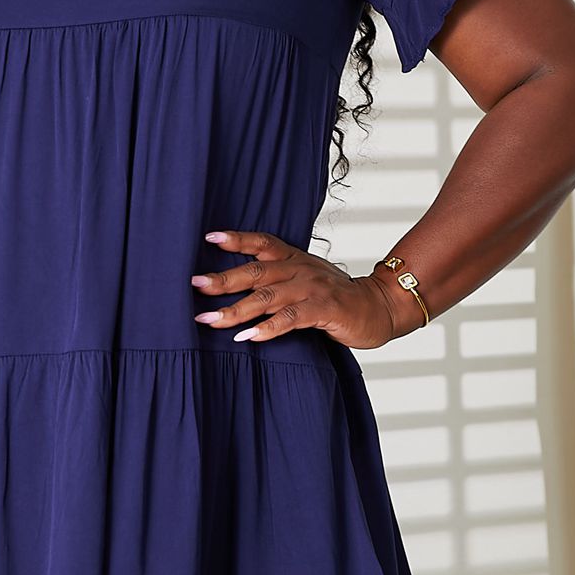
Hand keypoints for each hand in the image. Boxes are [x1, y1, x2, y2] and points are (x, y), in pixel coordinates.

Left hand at [191, 229, 399, 352]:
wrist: (378, 307)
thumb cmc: (336, 297)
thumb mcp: (307, 279)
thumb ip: (278, 280)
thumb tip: (239, 289)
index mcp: (294, 259)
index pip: (262, 243)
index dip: (236, 239)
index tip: (209, 237)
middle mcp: (299, 270)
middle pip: (255, 271)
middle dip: (223, 279)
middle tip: (195, 285)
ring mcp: (311, 289)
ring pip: (267, 297)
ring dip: (236, 309)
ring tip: (211, 320)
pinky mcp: (324, 309)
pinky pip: (291, 318)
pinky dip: (268, 328)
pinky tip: (249, 337)